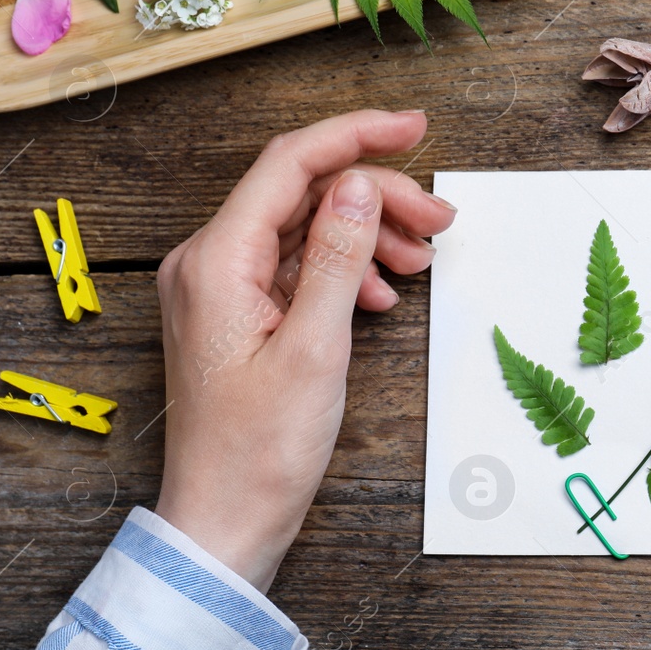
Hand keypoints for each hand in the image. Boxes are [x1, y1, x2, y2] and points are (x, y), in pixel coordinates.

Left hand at [153, 110, 454, 591]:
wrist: (225, 523)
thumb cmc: (261, 451)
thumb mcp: (317, 348)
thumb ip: (339, 257)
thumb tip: (357, 183)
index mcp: (217, 261)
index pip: (291, 164)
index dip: (358, 136)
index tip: (416, 127)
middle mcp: (209, 263)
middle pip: (303, 195)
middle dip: (377, 198)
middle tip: (441, 223)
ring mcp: (221, 290)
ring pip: (306, 231)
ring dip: (368, 236)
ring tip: (422, 263)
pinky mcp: (238, 316)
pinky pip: (298, 268)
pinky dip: (346, 271)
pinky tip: (383, 296)